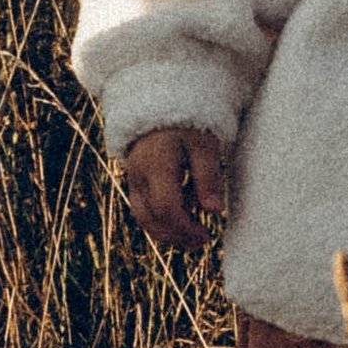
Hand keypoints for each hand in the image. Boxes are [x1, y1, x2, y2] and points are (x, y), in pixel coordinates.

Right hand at [121, 127, 226, 251]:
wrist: (159, 105)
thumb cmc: (186, 124)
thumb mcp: (204, 144)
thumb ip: (208, 176)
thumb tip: (215, 211)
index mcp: (155, 164)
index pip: (165, 207)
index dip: (185, 227)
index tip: (207, 236)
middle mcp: (138, 175)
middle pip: (150, 219)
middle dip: (176, 236)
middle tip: (202, 241)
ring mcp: (132, 179)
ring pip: (143, 217)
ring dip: (167, 232)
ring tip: (194, 237)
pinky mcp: (134, 182)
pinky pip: (143, 208)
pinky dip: (161, 219)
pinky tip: (184, 217)